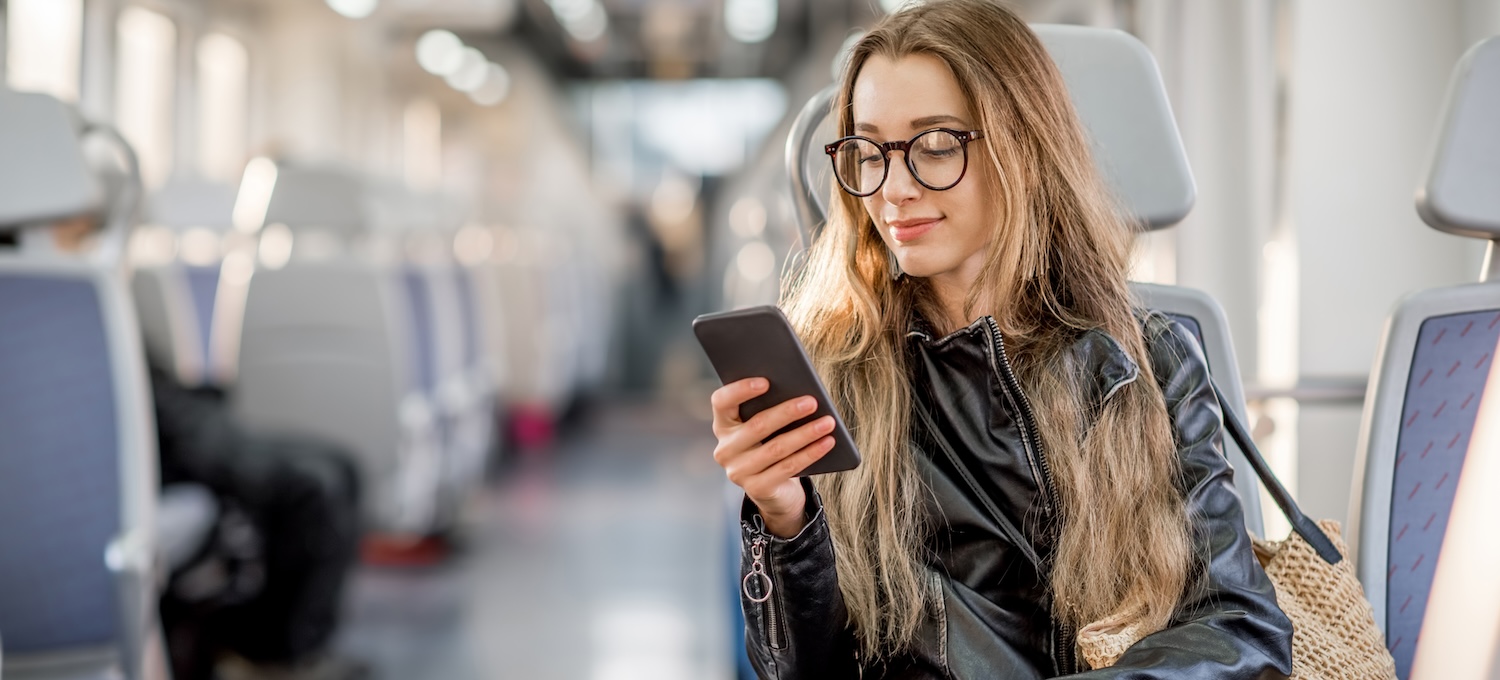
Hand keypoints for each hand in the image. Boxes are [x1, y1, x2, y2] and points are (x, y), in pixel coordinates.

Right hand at [711, 378, 836, 537]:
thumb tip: (800, 392)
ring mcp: (738, 471)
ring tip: (828, 422)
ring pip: (776, 448)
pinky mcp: (756, 488)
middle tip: (812, 402)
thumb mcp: (766, 427)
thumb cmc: (771, 444)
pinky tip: (827, 442)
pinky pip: (787, 467)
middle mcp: (726, 449)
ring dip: (805, 433)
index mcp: (723, 425)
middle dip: (787, 412)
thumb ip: (770, 408)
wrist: (773, 489)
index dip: (740, 390)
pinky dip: (810, 453)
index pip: (721, 402)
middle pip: (757, 426)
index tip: (766, 381)